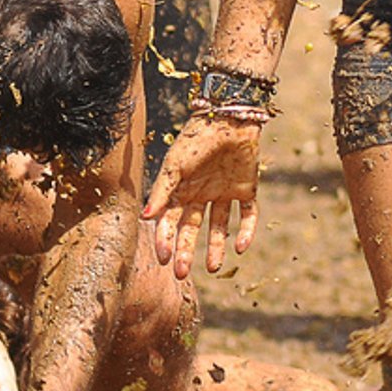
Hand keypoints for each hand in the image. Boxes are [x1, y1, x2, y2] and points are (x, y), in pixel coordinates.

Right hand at [140, 115, 260, 275]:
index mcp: (181, 189)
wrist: (229, 116)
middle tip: (181, 274)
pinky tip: (241, 248)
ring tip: (214, 269)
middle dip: (186, 251)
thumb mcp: (174, 166)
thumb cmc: (196, 138)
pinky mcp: (246, 189)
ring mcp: (223, 193)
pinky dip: (246, 231)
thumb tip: (145, 218)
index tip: (163, 259)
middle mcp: (200, 194)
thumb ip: (161, 191)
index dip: (166, 240)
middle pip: (192, 229)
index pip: (170, 221)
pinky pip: (247, 215)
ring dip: (216, 247)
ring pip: (219, 226)